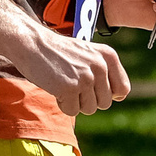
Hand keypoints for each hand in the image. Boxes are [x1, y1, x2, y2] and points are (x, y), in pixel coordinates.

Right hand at [12, 24, 130, 115]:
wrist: (32, 43)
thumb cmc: (59, 52)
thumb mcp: (89, 54)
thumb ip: (105, 71)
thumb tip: (120, 96)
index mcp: (108, 56)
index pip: (123, 89)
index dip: (108, 94)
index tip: (94, 89)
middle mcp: (100, 66)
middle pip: (105, 103)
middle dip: (89, 100)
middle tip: (74, 85)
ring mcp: (86, 77)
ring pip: (90, 109)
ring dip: (76, 103)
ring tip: (64, 85)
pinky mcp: (70, 88)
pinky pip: (72, 111)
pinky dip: (63, 104)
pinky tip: (56, 88)